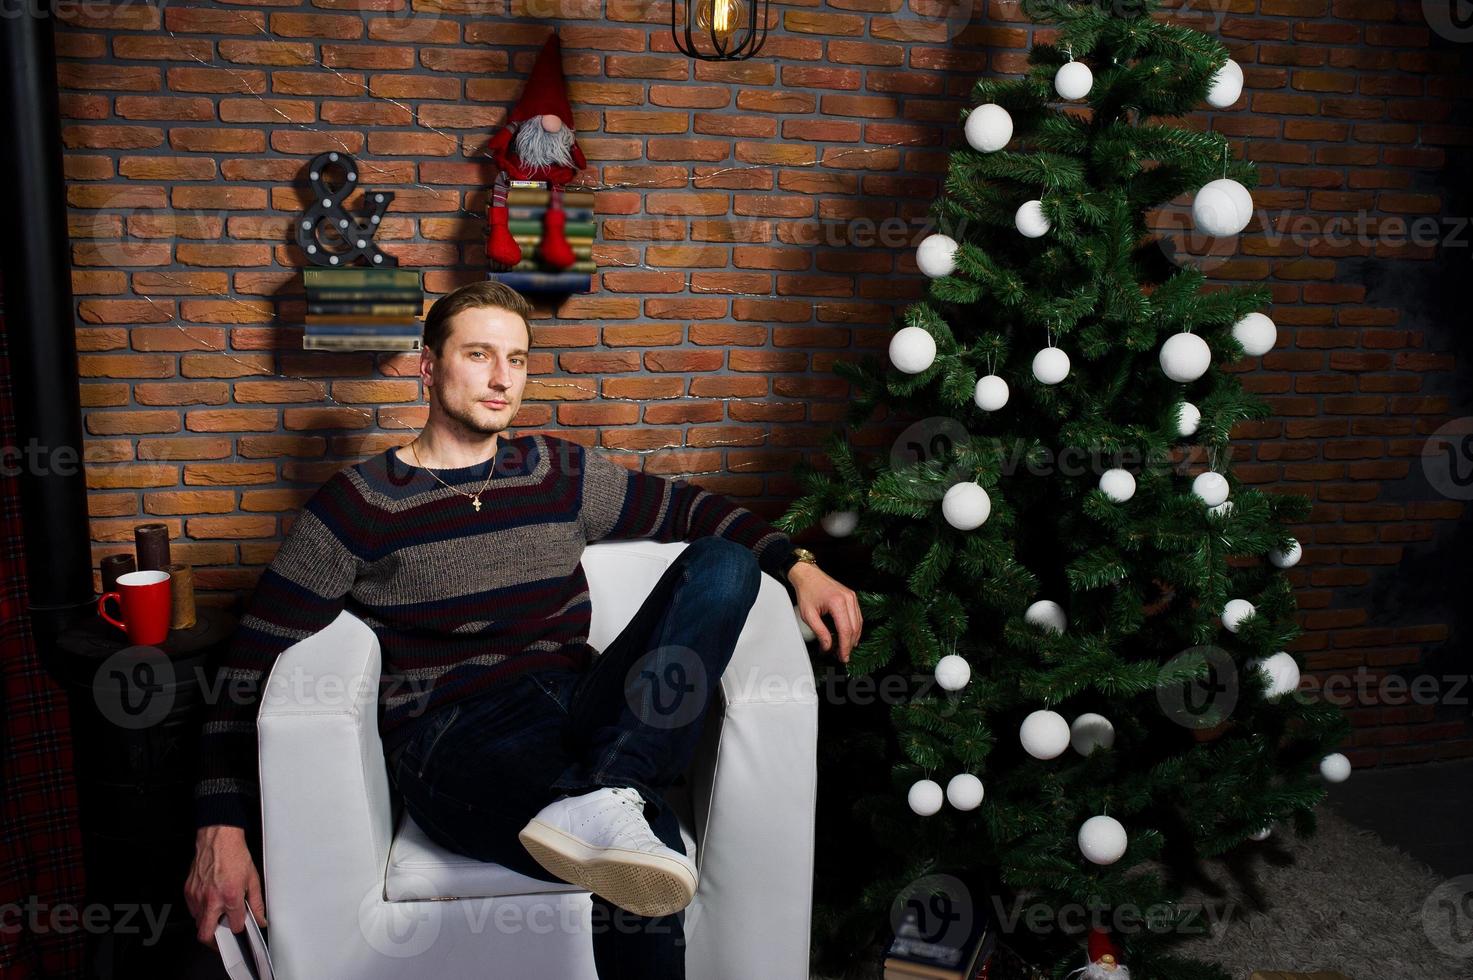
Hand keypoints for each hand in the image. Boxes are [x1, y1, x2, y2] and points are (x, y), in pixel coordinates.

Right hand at [185, 824, 266, 950]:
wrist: (218, 839)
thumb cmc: (235, 855)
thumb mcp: (253, 879)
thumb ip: (257, 903)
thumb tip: (260, 918)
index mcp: (230, 897)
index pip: (234, 925)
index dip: (239, 928)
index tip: (240, 926)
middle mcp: (212, 899)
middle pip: (206, 935)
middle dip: (215, 942)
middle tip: (222, 941)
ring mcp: (198, 896)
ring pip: (198, 923)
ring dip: (208, 924)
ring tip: (218, 918)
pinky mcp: (189, 891)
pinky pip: (192, 910)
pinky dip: (200, 912)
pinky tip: (209, 905)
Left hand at [789, 563, 860, 663]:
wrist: (808, 574)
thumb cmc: (807, 591)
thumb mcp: (809, 614)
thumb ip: (819, 632)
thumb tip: (828, 646)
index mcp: (837, 602)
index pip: (846, 630)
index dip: (845, 646)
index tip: (842, 657)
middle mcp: (848, 599)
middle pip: (854, 628)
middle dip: (849, 644)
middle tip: (842, 656)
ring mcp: (852, 597)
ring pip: (858, 623)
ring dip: (853, 638)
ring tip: (844, 648)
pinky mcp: (852, 597)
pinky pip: (857, 616)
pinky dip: (854, 628)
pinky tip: (848, 636)